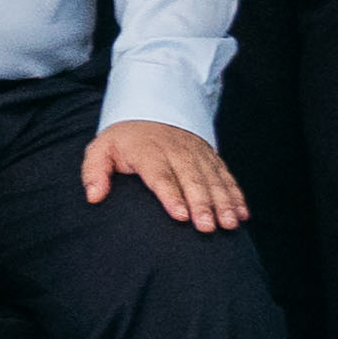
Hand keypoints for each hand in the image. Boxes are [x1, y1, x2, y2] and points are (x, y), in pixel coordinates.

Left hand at [80, 118, 247, 228]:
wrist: (150, 111)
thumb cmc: (123, 140)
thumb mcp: (101, 149)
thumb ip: (94, 172)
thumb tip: (94, 197)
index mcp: (147, 151)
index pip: (160, 175)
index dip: (171, 195)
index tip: (180, 216)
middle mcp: (176, 152)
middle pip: (191, 179)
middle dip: (201, 204)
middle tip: (207, 227)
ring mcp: (196, 154)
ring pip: (213, 179)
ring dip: (223, 202)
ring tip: (229, 224)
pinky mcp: (211, 158)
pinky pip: (226, 177)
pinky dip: (236, 195)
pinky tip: (243, 214)